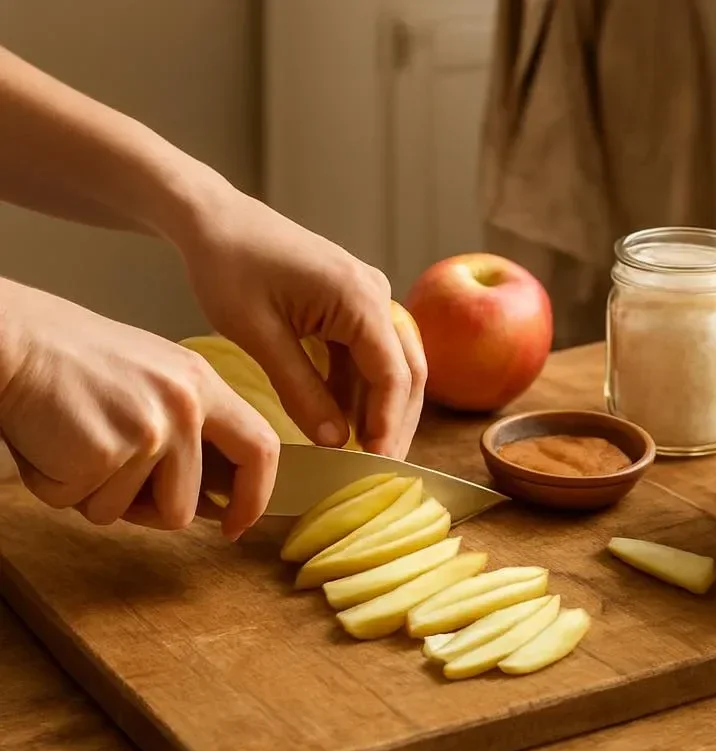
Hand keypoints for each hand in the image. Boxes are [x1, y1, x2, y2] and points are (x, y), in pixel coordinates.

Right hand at [0, 280, 279, 536]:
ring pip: (128, 513)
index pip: (260, 449)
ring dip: (93, 494)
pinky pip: (84, 503)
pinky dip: (57, 485)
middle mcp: (183, 406)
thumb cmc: (67, 359)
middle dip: (142, 510)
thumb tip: (210, 495)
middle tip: (103, 471)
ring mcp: (148, 430)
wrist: (8, 338)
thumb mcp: (148, 378)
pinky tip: (49, 441)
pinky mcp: (107, 452)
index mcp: (199, 383)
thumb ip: (185, 427)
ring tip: (72, 441)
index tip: (236, 523)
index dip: (253, 497)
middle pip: (183, 508)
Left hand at [175, 187, 425, 457]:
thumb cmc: (228, 267)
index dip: (387, 425)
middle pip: (407, 371)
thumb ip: (300, 390)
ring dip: (379, 410)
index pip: (392, 374)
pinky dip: (360, 391)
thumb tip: (336, 442)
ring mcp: (368, 296)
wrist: (213, 220)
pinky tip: (342, 423)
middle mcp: (376, 293)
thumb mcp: (259, 336)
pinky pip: (370, 355)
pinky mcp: (353, 304)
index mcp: (358, 296)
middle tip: (378, 470)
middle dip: (394, 423)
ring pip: (393, 366)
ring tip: (361, 454)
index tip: (375, 464)